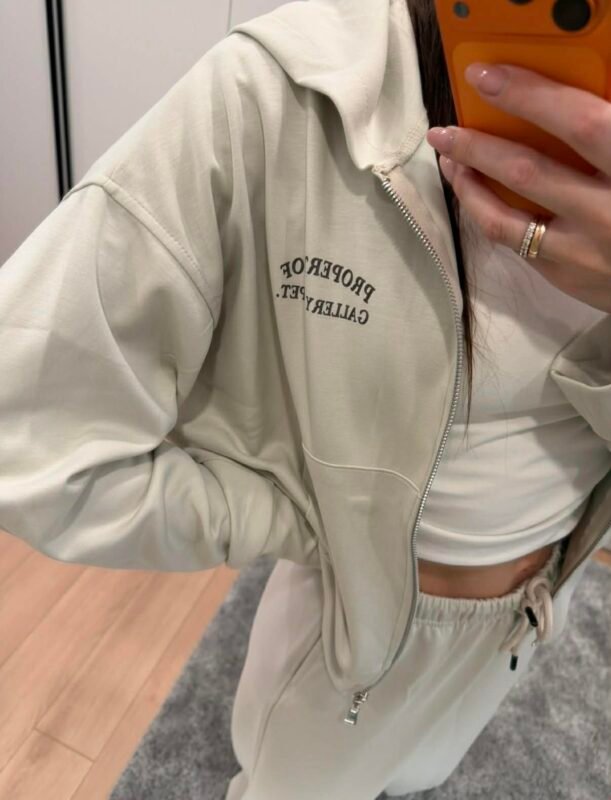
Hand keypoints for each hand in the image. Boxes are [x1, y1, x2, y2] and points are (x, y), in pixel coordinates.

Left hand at [426, 63, 610, 313]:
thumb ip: (606, 133)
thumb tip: (563, 105)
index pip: (579, 123)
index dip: (530, 96)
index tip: (486, 77)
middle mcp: (606, 212)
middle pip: (527, 172)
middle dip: (477, 147)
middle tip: (444, 131)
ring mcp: (582, 251)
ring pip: (505, 220)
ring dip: (469, 188)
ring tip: (451, 162)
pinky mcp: (565, 277)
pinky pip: (514, 243)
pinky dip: (489, 216)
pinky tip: (478, 197)